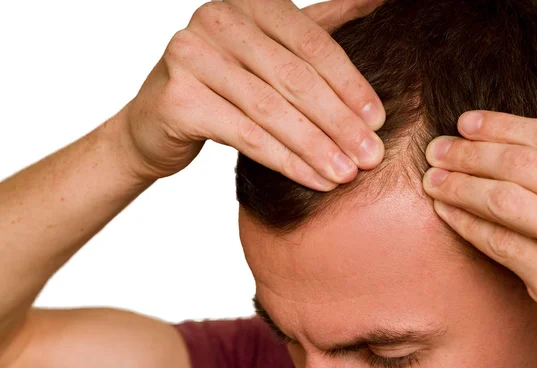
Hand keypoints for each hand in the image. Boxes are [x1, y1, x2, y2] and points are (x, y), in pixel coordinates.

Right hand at [121, 0, 385, 188]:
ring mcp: (191, 55)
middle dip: (339, 122)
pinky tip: (314, 179)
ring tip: (347, 174)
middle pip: (295, 78)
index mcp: (249, 3)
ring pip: (272, 110)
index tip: (378, 121)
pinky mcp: (178, 98)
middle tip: (370, 156)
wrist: (156, 121)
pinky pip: (246, 136)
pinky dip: (286, 161)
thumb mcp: (272, 49)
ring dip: (317, 147)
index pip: (312, 43)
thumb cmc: (223, 85)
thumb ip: (320, 25)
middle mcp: (216, 19)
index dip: (350, 84)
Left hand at [422, 111, 536, 367]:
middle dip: (471, 152)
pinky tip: (447, 212)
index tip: (466, 121)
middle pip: (524, 164)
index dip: (505, 125)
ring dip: (460, 185)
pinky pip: (502, 244)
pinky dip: (467, 223)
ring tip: (433, 179)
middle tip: (437, 149)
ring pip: (505, 200)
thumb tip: (516, 148)